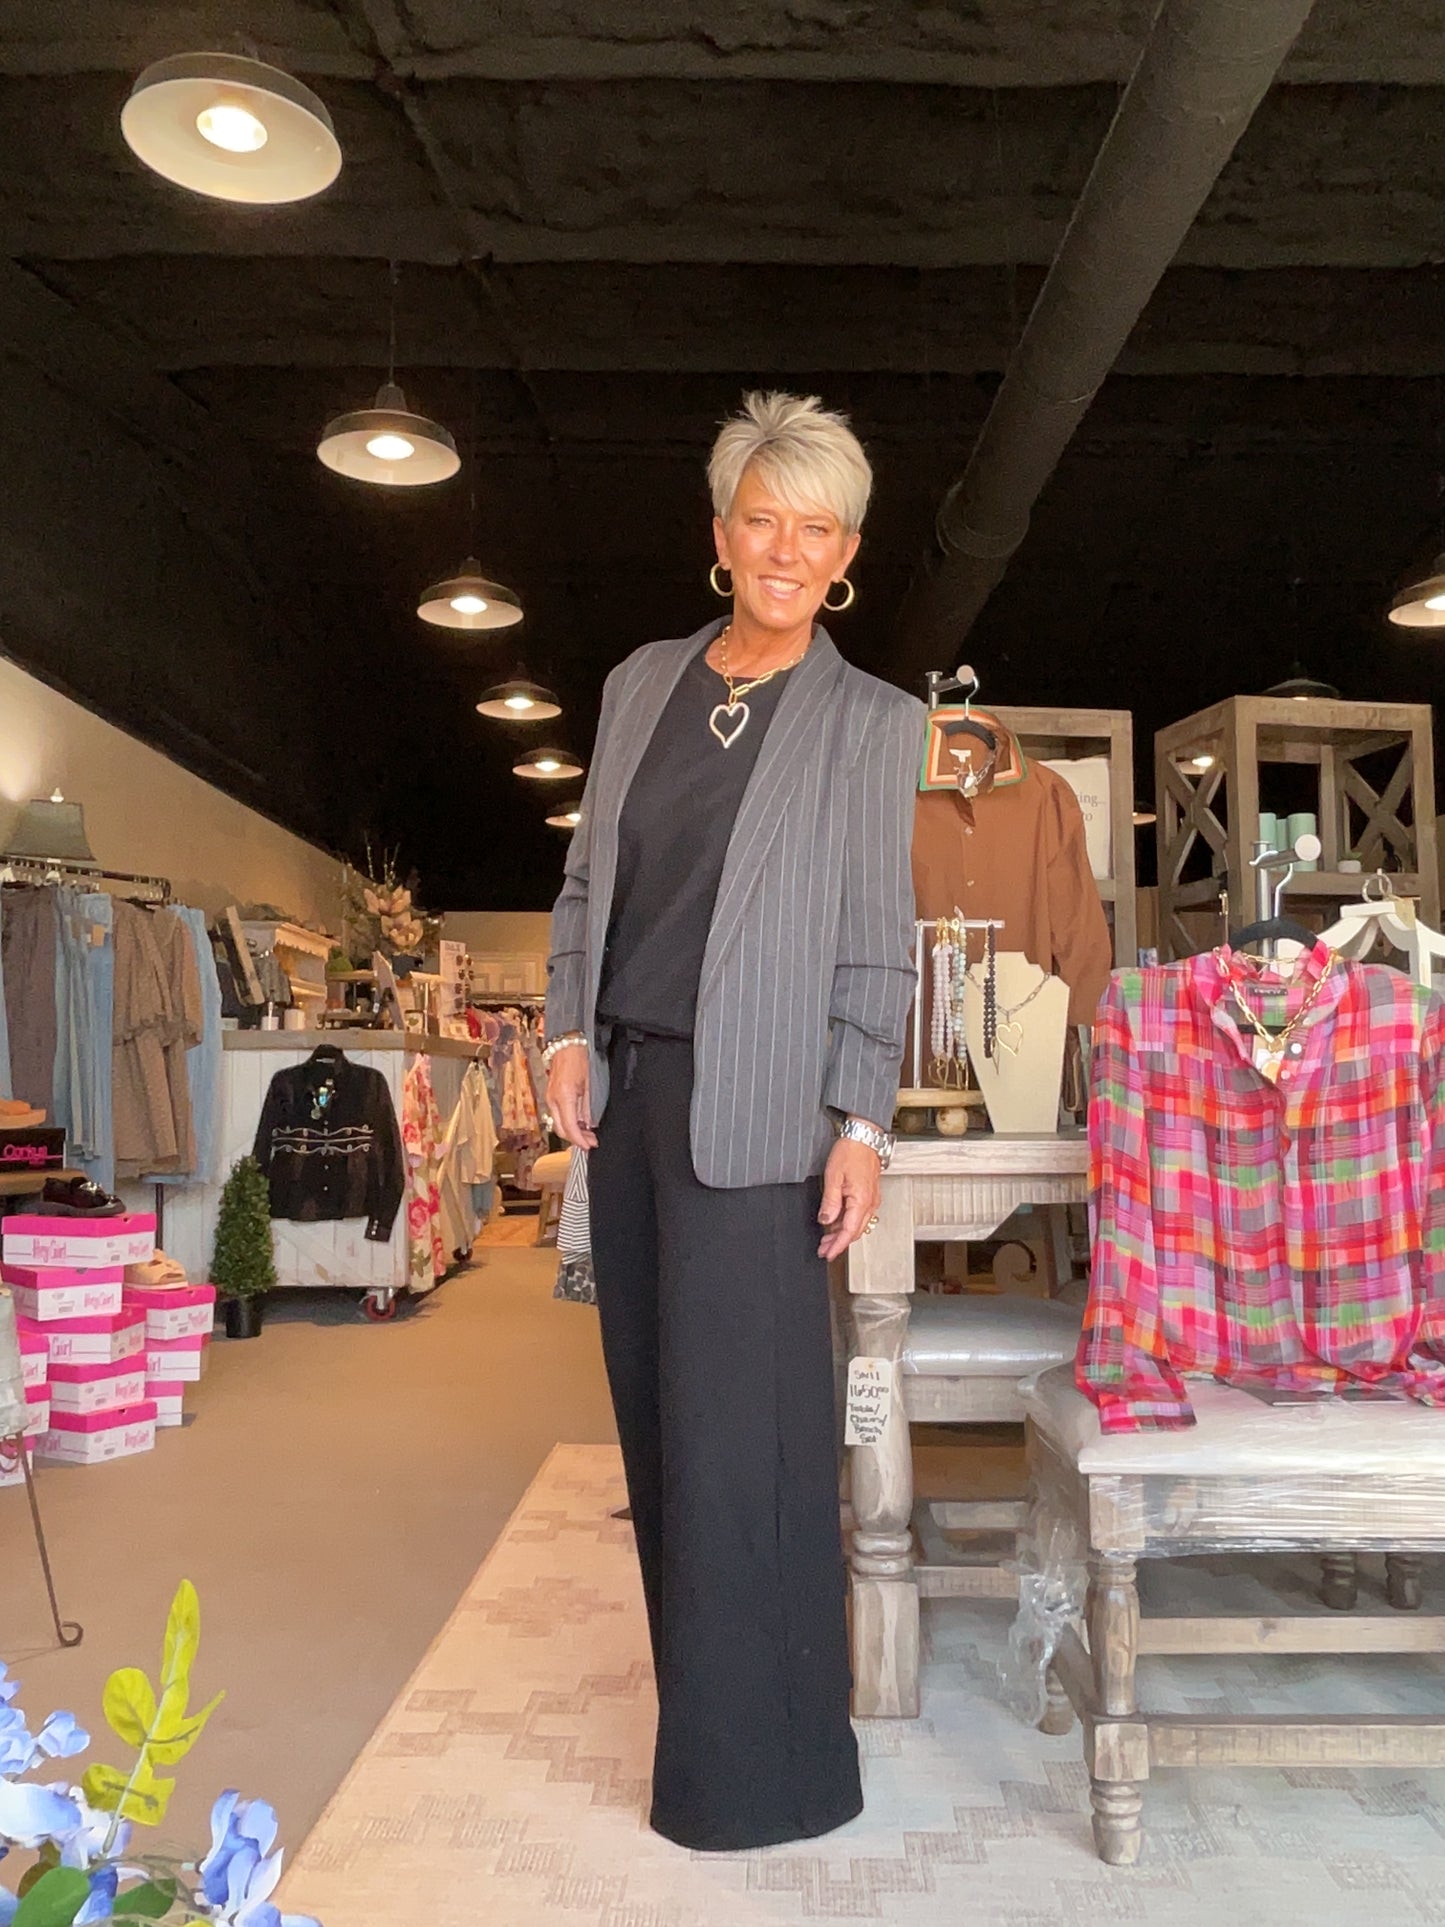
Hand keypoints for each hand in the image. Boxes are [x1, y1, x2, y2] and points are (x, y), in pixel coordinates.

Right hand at [546, 1043, 596, 1149]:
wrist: (566, 1045)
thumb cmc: (580, 1060)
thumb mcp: (589, 1084)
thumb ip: (588, 1107)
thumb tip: (589, 1124)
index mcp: (564, 1097)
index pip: (569, 1126)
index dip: (580, 1140)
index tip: (590, 1146)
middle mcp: (553, 1100)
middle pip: (561, 1129)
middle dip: (576, 1139)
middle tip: (591, 1142)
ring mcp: (550, 1098)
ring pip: (558, 1124)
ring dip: (572, 1132)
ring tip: (588, 1134)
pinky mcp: (550, 1096)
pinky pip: (557, 1115)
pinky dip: (568, 1123)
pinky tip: (580, 1123)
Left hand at [817, 1136, 881, 1260]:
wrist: (864, 1137)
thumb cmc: (850, 1152)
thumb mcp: (833, 1177)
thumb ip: (830, 1202)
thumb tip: (826, 1221)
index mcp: (861, 1201)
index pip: (849, 1231)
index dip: (837, 1245)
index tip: (828, 1254)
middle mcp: (870, 1203)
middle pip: (854, 1231)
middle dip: (838, 1243)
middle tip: (823, 1249)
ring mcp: (871, 1199)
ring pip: (857, 1224)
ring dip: (842, 1233)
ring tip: (826, 1238)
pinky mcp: (869, 1195)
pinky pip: (859, 1215)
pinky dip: (847, 1222)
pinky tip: (836, 1222)